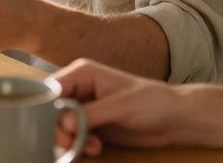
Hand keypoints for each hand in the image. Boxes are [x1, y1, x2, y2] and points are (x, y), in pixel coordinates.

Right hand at [51, 59, 191, 155]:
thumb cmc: (151, 102)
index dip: (48, 109)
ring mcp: (84, 109)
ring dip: (71, 141)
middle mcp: (79, 89)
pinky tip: (95, 148)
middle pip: (52, 111)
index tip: (58, 130)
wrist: (174, 120)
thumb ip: (89, 114)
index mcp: (82, 74)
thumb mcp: (120, 106)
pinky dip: (79, 146)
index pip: (52, 89)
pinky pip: (73, 137)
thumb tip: (63, 124)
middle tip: (72, 145)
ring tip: (91, 147)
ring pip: (60, 127)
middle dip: (60, 131)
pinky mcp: (90, 126)